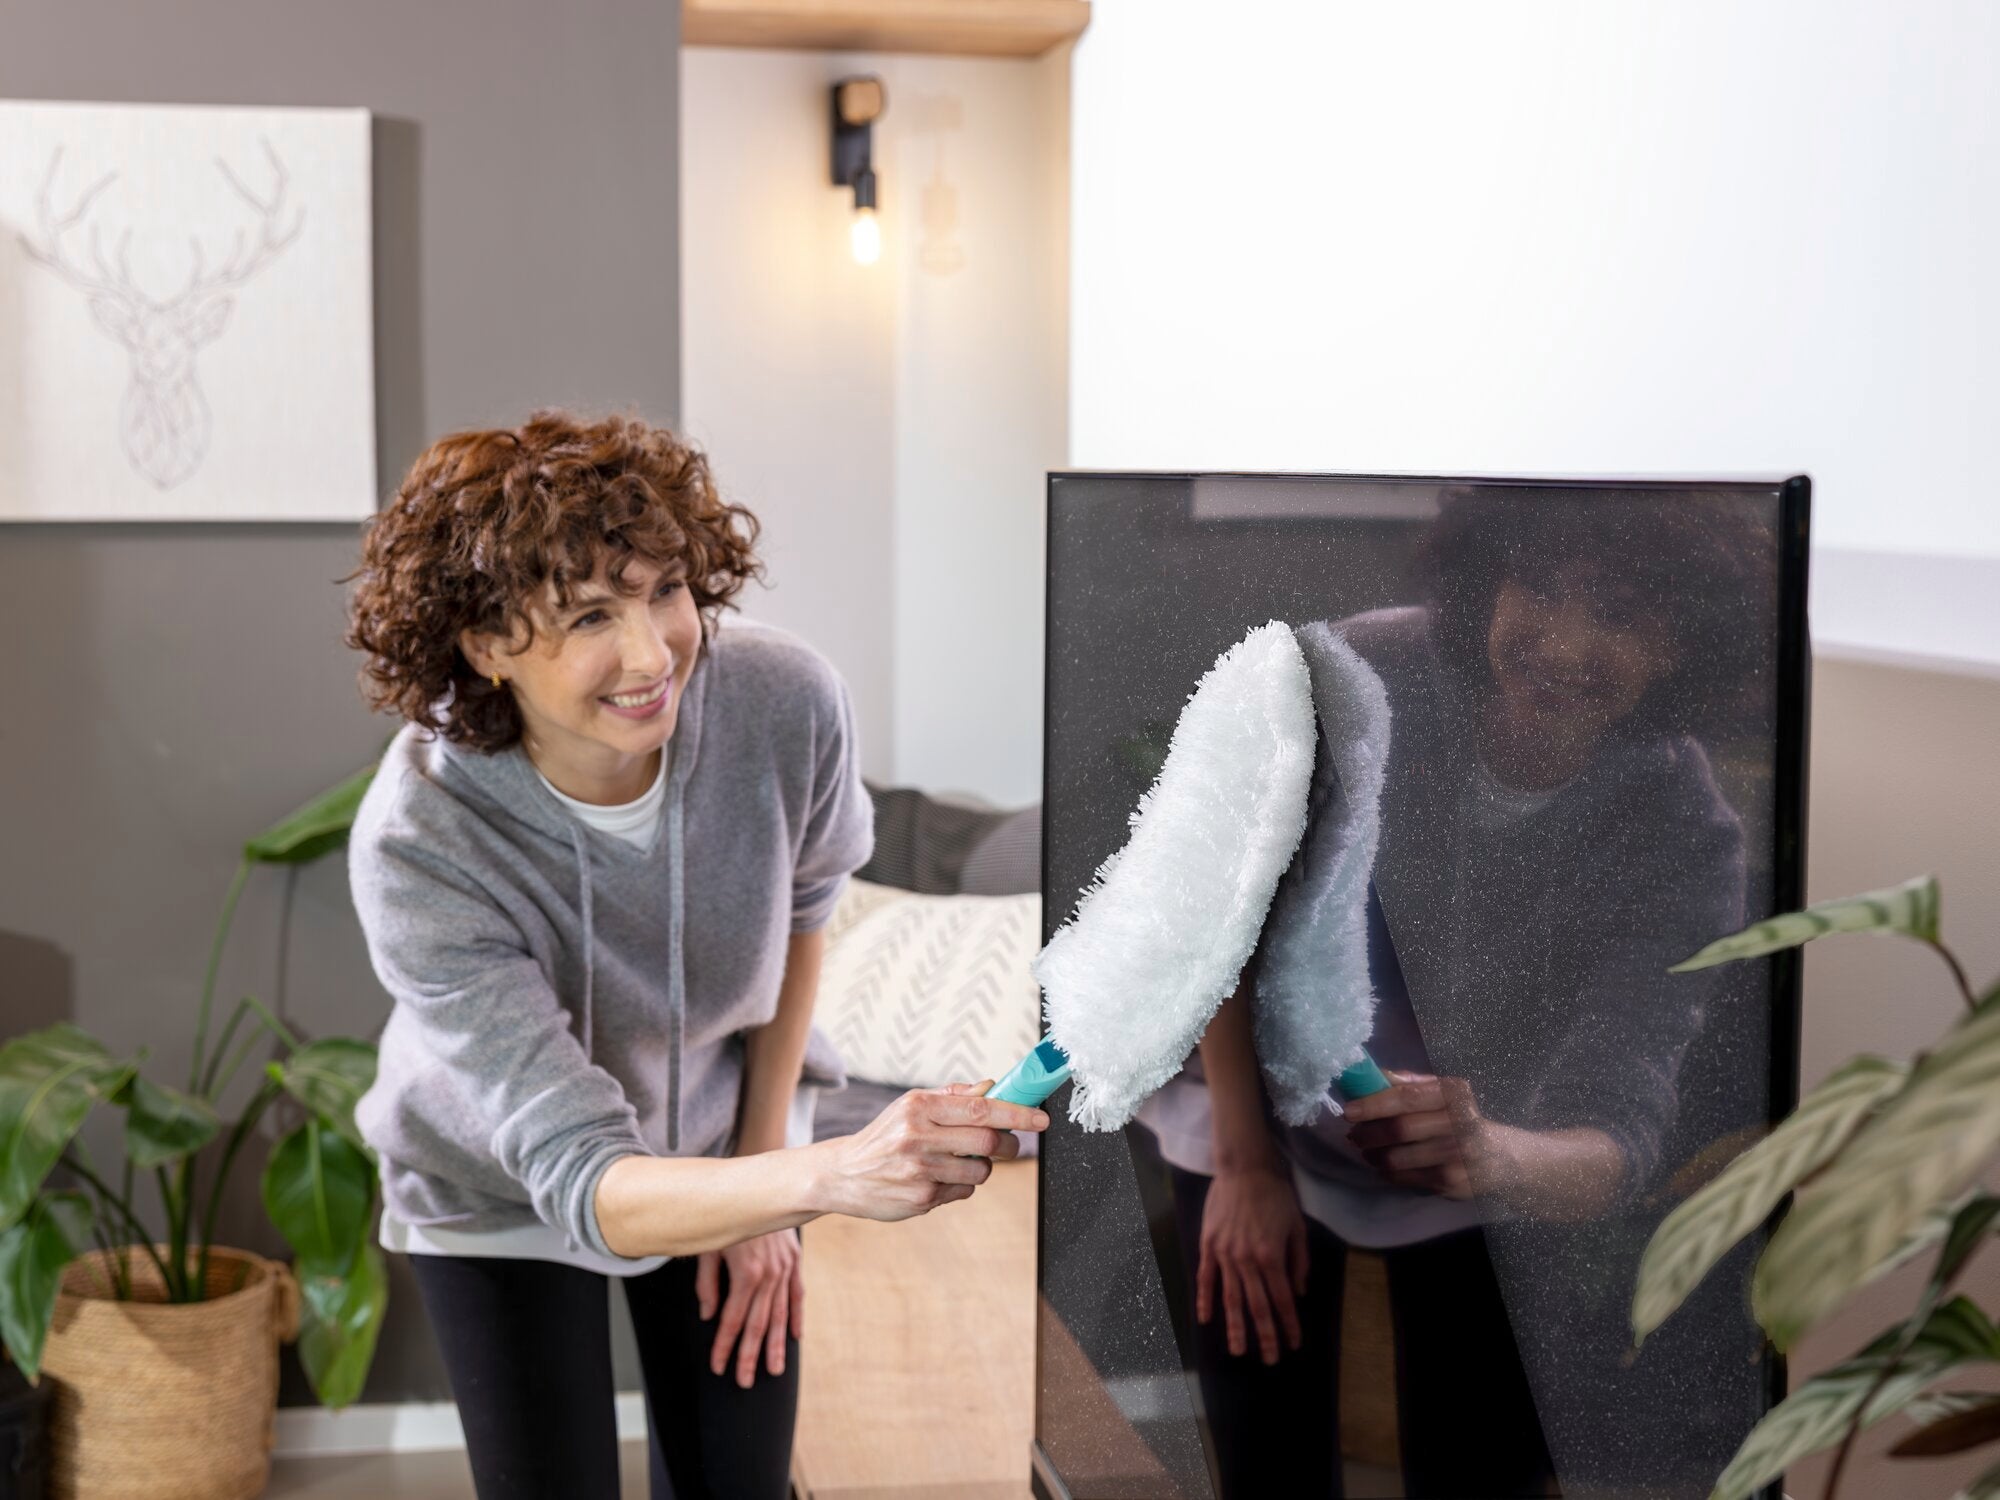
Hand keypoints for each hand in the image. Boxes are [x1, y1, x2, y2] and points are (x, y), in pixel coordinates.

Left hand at [696, 1228, 801, 1388]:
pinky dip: (795, 1316)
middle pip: (758, 1325)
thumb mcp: (709, 1246)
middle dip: (749, 1355)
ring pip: (779, 1315)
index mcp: (746, 1274)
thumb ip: (707, 1283)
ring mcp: (785, 1269)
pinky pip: (796, 1294)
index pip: (731, 1320)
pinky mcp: (795, 1260)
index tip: (718, 1367)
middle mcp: (769, 1275)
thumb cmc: (726, 1215)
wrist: (760, 1183)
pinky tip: (795, 1337)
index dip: (724, 1346)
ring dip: (776, 1345)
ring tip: (773, 1370)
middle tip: (744, 1382)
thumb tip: (708, 1316)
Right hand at [812, 1080, 1046, 1221]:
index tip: (1042, 1118)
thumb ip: (953, 1096)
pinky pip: (964, 1190)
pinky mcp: (920, 1199)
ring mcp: (919, 1171)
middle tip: (1008, 1144)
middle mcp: (918, 1137)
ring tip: (957, 1161)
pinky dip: (961, 1184)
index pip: (980, 1108)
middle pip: (988, 1141)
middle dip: (1008, 1145)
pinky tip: (937, 1179)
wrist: (843, 1174)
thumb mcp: (911, 1106)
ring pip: (980, 1170)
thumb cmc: (885, 1135)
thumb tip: (993, 1087)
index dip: (1017, 1113)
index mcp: (918, 1106)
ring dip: (981, 1167)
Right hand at [1197, 1164, 1308, 1364]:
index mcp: (1271, 1257)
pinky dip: (1206, 1300)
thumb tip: (1297, 1292)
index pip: (1282, 1300)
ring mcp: (1224, 1255)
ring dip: (1236, 1327)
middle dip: (1265, 1336)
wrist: (1243, 1167)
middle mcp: (1246, 1261)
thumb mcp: (1297, 1226)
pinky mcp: (1208, 1246)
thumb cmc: (1276, 1194)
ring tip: (1238, 1351)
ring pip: (1230, 1299)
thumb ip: (1299, 1261)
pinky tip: (1206, 1319)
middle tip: (1270, 1360)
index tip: (1294, 1344)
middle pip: (1257, 1306)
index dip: (1289, 1324)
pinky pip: (1206, 1279)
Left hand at [1343, 1071, 1479, 1198]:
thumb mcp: (1442, 1094)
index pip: (1408, 1097)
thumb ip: (1408, 1084)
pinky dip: (1387, 1172)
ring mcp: (1457, 1155)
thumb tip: (1370, 1075)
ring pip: (1399, 1157)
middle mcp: (1460, 1123)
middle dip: (1369, 1133)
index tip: (1348, 1111)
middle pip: (1401, 1129)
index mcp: (1454, 1094)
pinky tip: (1384, 1166)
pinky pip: (1406, 1178)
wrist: (1501, 1159)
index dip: (1374, 1104)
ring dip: (1374, 1155)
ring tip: (1366, 1151)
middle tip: (1353, 1136)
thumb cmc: (1460, 1119)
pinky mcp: (1451, 1182)